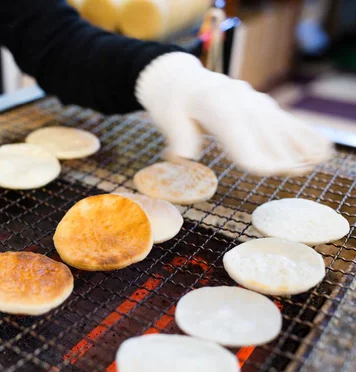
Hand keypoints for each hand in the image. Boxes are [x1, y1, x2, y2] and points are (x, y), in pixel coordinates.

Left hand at [135, 52, 333, 175]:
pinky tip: (321, 150)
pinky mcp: (264, 107)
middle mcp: (240, 101)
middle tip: (293, 172)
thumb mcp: (167, 119)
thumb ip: (178, 138)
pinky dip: (303, 135)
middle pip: (262, 130)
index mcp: (215, 104)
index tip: (265, 169)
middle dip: (279, 151)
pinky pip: (287, 122)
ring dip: (296, 145)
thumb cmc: (173, 104)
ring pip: (279, 126)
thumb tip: (182, 157)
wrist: (182, 82)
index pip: (236, 129)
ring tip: (310, 164)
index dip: (251, 150)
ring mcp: (256, 103)